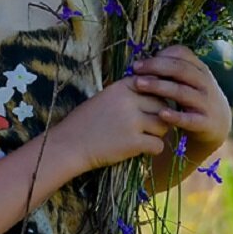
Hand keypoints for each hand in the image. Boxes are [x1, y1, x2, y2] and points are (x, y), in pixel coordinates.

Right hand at [51, 72, 170, 173]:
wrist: (69, 144)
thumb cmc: (86, 121)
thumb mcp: (106, 97)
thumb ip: (129, 93)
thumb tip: (158, 93)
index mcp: (121, 86)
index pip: (154, 84)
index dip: (156, 97)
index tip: (148, 107)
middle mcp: (128, 101)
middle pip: (163, 105)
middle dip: (160, 116)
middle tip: (148, 125)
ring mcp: (131, 122)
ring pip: (163, 125)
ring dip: (158, 133)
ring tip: (144, 136)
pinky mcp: (133, 143)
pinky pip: (158, 145)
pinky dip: (153, 149)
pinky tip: (141, 149)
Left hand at [131, 45, 230, 164]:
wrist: (218, 126)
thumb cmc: (194, 99)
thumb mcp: (188, 81)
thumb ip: (172, 71)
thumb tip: (144, 62)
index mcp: (200, 70)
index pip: (182, 55)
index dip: (159, 56)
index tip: (138, 63)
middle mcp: (205, 83)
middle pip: (180, 69)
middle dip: (156, 67)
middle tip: (135, 70)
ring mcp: (207, 103)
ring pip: (182, 91)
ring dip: (159, 86)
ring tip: (139, 85)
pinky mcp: (206, 123)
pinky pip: (190, 119)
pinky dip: (176, 116)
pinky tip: (161, 113)